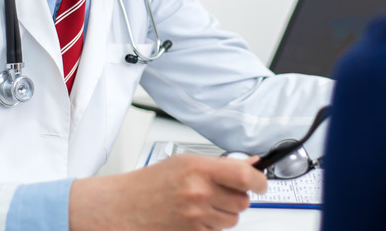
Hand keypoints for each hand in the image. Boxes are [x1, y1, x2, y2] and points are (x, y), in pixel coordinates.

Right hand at [69, 153, 266, 230]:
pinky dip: (213, 224)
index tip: (260, 182)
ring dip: (226, 212)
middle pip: (242, 201)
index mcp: (198, 169)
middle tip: (223, 190)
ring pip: (233, 218)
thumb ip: (221, 164)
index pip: (244, 176)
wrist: (125, 207)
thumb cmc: (151, 183)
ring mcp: (196, 216)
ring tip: (206, 202)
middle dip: (238, 196)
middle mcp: (199, 193)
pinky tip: (196, 214)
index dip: (259, 180)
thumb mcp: (185, 162)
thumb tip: (249, 164)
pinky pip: (218, 230)